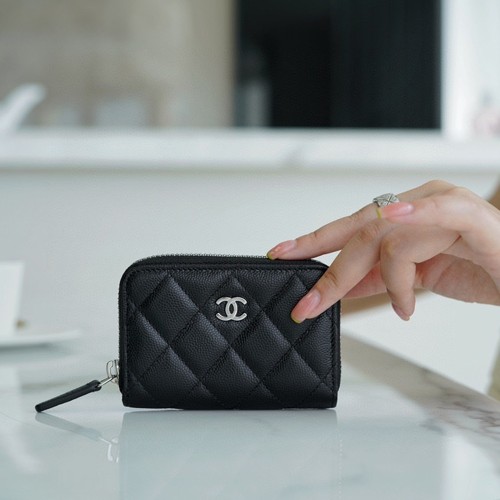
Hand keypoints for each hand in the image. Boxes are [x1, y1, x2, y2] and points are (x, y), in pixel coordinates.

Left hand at [266, 180, 499, 322]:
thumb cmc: (479, 270)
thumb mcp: (416, 279)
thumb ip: (380, 278)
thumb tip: (339, 288)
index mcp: (403, 217)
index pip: (351, 228)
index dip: (315, 242)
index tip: (283, 255)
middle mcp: (415, 204)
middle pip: (359, 233)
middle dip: (327, 269)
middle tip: (305, 303)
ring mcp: (438, 204)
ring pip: (384, 236)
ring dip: (386, 280)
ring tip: (404, 305)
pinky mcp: (464, 214)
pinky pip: (429, 219)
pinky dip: (410, 236)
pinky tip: (398, 243)